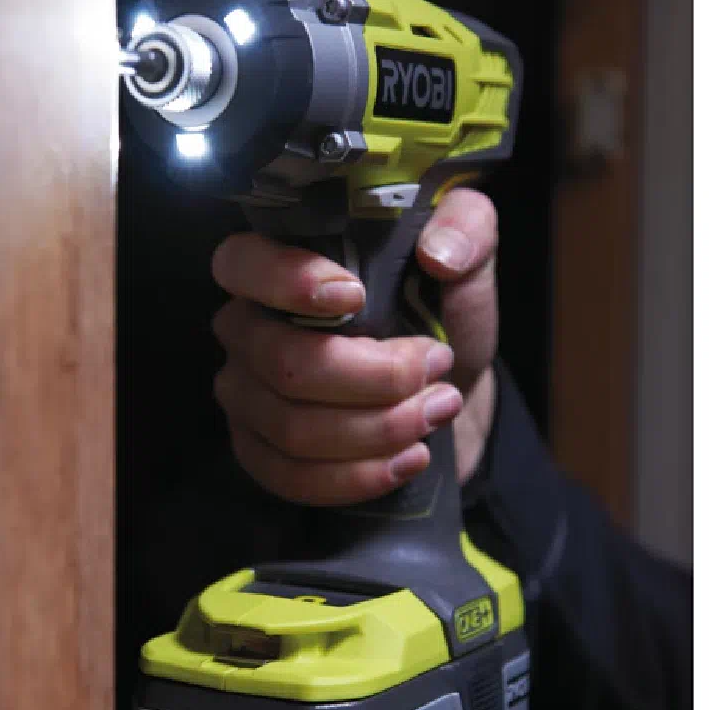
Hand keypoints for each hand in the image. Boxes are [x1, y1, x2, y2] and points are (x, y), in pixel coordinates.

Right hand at [209, 188, 500, 506]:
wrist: (449, 388)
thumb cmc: (441, 313)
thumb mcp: (467, 259)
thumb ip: (466, 231)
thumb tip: (440, 254)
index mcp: (275, 265)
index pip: (242, 264)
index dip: (288, 281)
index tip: (357, 295)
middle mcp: (245, 327)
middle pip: (285, 364)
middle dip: (375, 377)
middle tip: (439, 368)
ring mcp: (244, 395)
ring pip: (294, 428)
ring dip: (380, 428)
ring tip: (440, 410)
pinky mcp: (259, 453)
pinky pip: (292, 479)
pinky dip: (359, 476)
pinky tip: (410, 458)